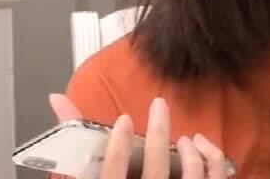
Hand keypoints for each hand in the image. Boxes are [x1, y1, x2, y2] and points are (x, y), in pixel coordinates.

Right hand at [49, 94, 228, 178]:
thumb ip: (75, 147)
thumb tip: (57, 99)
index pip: (112, 178)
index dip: (118, 149)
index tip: (124, 120)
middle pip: (154, 172)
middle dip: (159, 134)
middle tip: (159, 105)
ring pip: (190, 177)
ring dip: (189, 152)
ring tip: (184, 138)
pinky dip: (212, 159)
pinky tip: (201, 147)